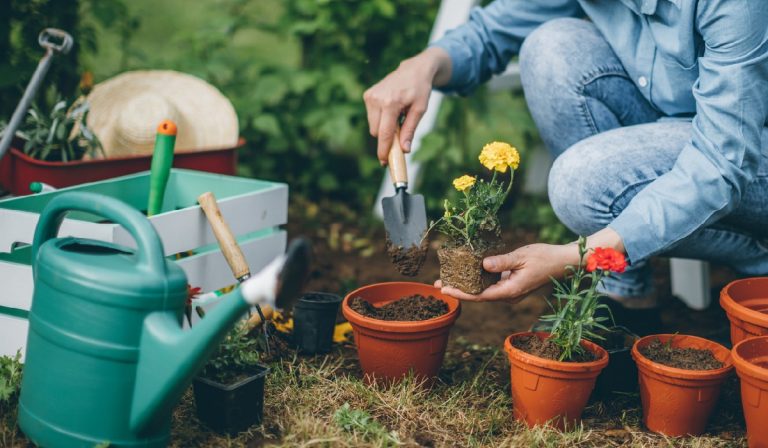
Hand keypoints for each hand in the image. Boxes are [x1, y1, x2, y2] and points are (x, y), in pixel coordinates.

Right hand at [363, 47, 450, 163]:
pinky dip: (381, 119)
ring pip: (373, 126)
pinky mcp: (368, 95)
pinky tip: (392, 109)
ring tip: (398, 116)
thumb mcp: (420, 110)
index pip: (384, 133)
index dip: (384, 150)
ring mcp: (370, 96)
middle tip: (400, 135)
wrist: (414, 69)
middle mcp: (377, 99)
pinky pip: (372, 117)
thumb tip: (405, 150)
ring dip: (384, 127)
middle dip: (386, 138)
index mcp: (390, 103)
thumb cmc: (420, 89)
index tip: (384, 162)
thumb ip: (410, 130)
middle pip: (376, 132)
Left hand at [436, 243, 580, 302]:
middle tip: (438, 283)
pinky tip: (467, 271)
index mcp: (510, 291)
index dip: (460, 293)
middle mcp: (508, 295)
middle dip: (458, 289)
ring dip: (466, 284)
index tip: (444, 289)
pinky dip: (477, 279)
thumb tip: (482, 264)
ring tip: (447, 277)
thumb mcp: (522, 256)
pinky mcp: (511, 284)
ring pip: (484, 290)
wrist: (563, 262)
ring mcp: (510, 291)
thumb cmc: (545, 258)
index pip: (479, 295)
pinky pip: (491, 284)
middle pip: (478, 295)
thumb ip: (502, 262)